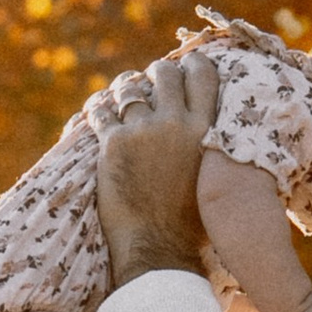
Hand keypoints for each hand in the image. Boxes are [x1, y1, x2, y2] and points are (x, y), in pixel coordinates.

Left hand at [94, 55, 220, 287]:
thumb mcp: (214, 176)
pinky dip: (97, 109)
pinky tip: (97, 112)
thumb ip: (212, 145)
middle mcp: (175, 123)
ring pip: (128, 88)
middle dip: (157, 73)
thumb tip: (211, 126)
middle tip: (152, 80)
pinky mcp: (112, 145)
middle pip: (164, 74)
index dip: (194, 63)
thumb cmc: (192, 222)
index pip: (203, 75)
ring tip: (122, 94)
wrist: (159, 247)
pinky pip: (99, 111)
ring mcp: (141, 131)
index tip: (187, 63)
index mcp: (205, 130)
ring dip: (125, 87)